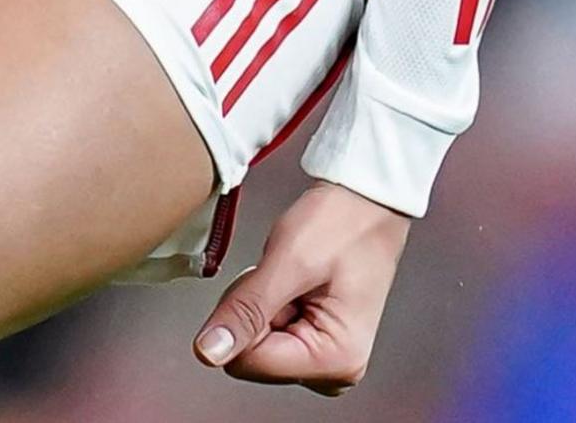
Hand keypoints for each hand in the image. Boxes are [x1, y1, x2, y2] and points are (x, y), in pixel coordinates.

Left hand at [193, 180, 409, 394]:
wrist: (366, 203)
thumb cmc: (343, 224)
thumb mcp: (288, 262)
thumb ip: (245, 311)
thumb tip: (208, 353)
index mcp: (335, 360)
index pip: (247, 362)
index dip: (245, 317)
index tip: (272, 284)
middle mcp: (334, 372)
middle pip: (251, 359)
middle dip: (254, 312)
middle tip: (285, 278)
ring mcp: (326, 362)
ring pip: (255, 348)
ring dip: (261, 307)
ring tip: (294, 279)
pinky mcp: (316, 347)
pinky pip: (268, 337)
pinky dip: (270, 306)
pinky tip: (295, 286)